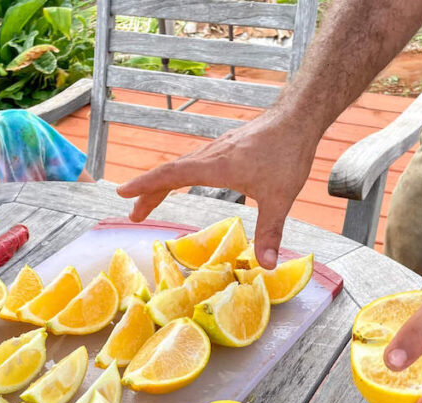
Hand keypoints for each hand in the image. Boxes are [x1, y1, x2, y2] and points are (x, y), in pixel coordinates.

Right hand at [117, 111, 319, 267]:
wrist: (299, 118)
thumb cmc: (287, 153)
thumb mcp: (279, 198)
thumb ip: (270, 232)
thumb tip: (266, 265)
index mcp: (214, 167)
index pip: (170, 176)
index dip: (145, 186)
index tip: (122, 194)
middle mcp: (211, 156)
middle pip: (169, 173)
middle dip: (148, 193)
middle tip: (133, 213)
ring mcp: (218, 149)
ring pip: (181, 166)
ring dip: (162, 184)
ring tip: (150, 202)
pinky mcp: (228, 147)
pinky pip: (194, 162)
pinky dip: (180, 175)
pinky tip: (186, 182)